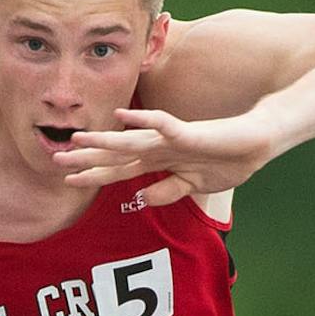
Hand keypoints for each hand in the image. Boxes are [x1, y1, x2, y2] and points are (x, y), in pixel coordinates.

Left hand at [52, 107, 275, 206]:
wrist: (259, 141)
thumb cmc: (228, 159)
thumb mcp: (194, 185)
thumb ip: (168, 191)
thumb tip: (142, 199)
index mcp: (159, 161)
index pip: (118, 169)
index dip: (93, 174)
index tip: (68, 180)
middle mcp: (159, 148)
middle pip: (116, 155)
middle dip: (86, 159)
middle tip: (55, 161)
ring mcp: (172, 139)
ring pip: (130, 140)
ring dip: (103, 141)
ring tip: (78, 138)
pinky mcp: (189, 133)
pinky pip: (163, 125)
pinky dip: (143, 121)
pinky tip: (124, 116)